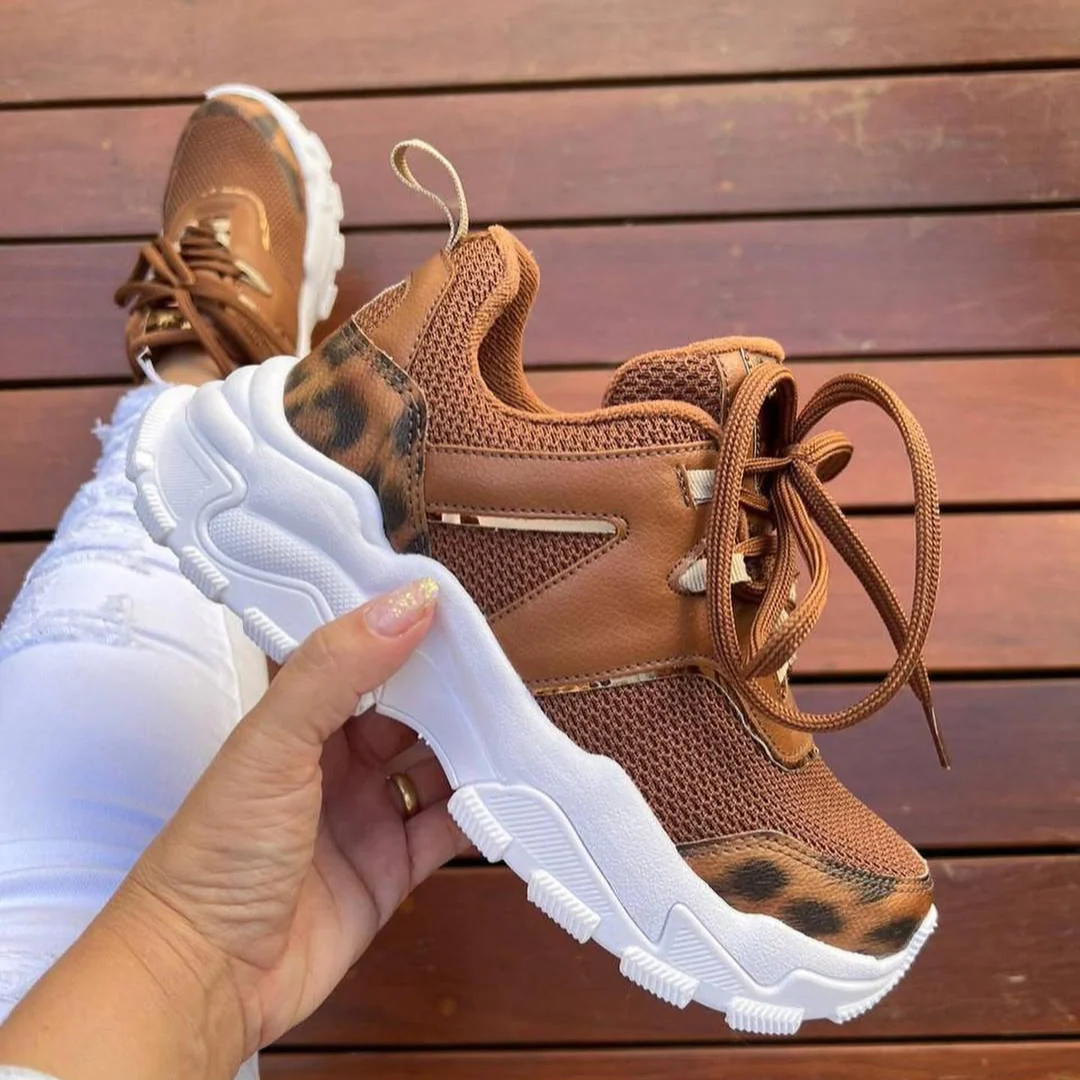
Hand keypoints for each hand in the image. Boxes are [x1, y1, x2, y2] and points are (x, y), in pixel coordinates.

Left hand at [124, 577, 465, 1054]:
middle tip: (505, 673)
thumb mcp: (274, 742)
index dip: (403, 632)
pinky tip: (511, 794)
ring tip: (520, 729)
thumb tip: (412, 599)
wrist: (208, 978)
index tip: (455, 605)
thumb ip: (338, 667)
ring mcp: (366, 815)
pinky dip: (480, 812)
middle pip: (409, 712)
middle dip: (453, 695)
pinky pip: (447, 829)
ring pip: (435, 767)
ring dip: (473, 751)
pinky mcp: (392, 868)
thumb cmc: (222, 848)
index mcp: (299, 719)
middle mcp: (335, 761)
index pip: (361, 658)